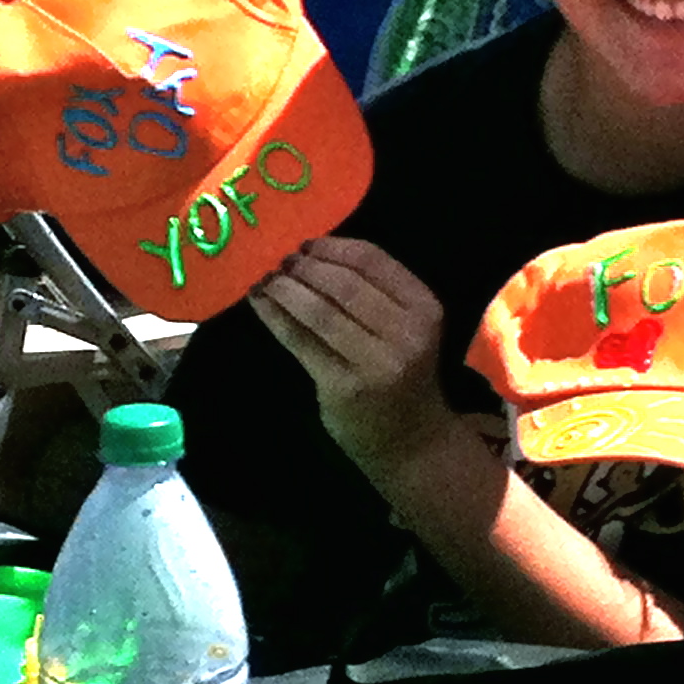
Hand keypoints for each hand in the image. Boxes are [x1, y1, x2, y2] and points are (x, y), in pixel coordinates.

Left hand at [248, 236, 455, 473]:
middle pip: (344, 284)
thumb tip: (313, 253)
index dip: (333, 246)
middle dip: (306, 267)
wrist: (412, 440)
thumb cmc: (404, 373)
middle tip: (281, 262)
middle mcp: (405, 333)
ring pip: (319, 311)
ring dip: (285, 289)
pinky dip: (274, 317)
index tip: (307, 243)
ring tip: (266, 280)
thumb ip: (377, 293)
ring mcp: (374, 363)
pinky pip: (300, 341)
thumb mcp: (409, 327)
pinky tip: (259, 303)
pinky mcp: (342, 387)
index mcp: (425, 308)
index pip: (373, 261)